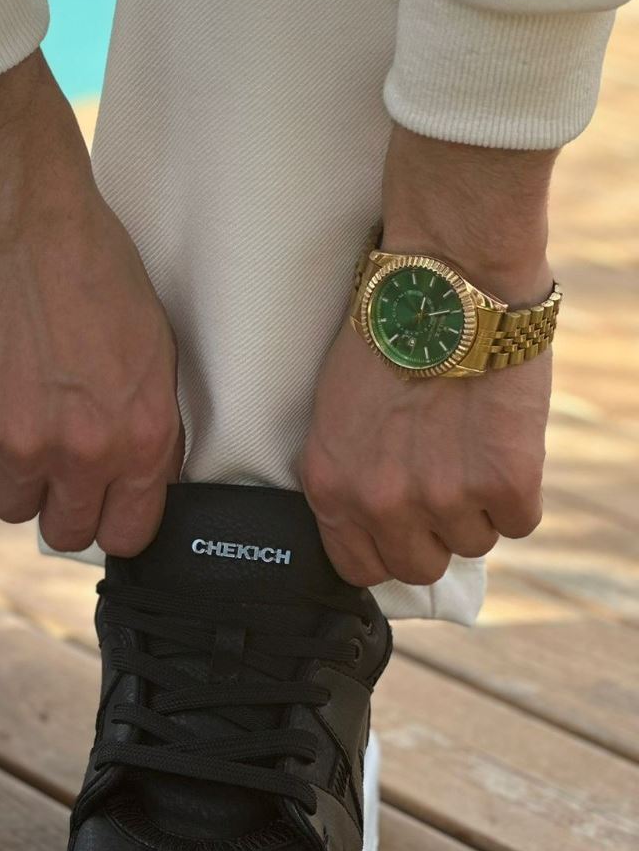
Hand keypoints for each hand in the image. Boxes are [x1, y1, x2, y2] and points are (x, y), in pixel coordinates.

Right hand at [0, 53, 182, 555]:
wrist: (18, 223)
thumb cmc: (92, 271)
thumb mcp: (152, 351)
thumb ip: (146, 426)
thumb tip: (138, 480)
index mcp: (142, 438)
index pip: (129, 533)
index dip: (111, 522)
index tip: (99, 507)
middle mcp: (84, 454)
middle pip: (64, 531)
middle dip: (59, 503)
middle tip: (51, 461)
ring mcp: (19, 445)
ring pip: (10, 504)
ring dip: (12, 471)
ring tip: (16, 412)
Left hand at [300, 126, 557, 587]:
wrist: (446, 282)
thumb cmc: (388, 331)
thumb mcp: (337, 413)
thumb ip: (351, 473)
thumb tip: (374, 517)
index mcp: (332, 486)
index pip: (360, 567)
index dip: (388, 546)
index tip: (405, 525)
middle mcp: (382, 502)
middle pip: (420, 566)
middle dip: (436, 532)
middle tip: (447, 482)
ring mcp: (444, 496)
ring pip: (474, 543)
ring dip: (479, 505)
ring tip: (473, 446)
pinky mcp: (505, 481)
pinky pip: (519, 519)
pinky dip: (519, 489)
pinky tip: (504, 442)